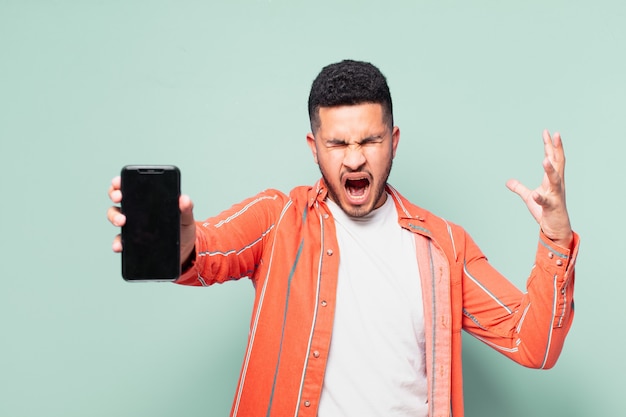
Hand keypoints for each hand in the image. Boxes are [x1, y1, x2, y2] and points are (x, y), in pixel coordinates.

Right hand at [106, 176, 196, 262]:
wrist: (184, 250)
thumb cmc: (182, 229)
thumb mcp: (186, 217)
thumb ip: (186, 208)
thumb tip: (184, 199)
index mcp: (149, 201)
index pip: (132, 186)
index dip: (121, 181)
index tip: (119, 182)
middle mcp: (137, 211)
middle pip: (119, 199)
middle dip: (115, 195)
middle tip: (120, 198)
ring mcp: (133, 226)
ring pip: (116, 217)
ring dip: (114, 217)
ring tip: (122, 221)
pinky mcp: (133, 242)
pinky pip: (120, 241)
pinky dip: (117, 243)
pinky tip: (119, 245)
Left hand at [506, 130, 572, 248]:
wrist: (556, 229)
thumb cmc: (546, 212)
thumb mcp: (530, 198)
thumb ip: (519, 188)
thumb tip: (508, 182)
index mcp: (552, 181)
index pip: (553, 159)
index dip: (550, 146)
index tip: (548, 132)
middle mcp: (557, 185)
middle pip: (558, 164)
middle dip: (557, 149)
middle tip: (555, 135)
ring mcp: (556, 196)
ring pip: (555, 180)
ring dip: (550, 170)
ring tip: (545, 159)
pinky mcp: (552, 208)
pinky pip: (545, 202)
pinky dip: (540, 198)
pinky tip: (535, 194)